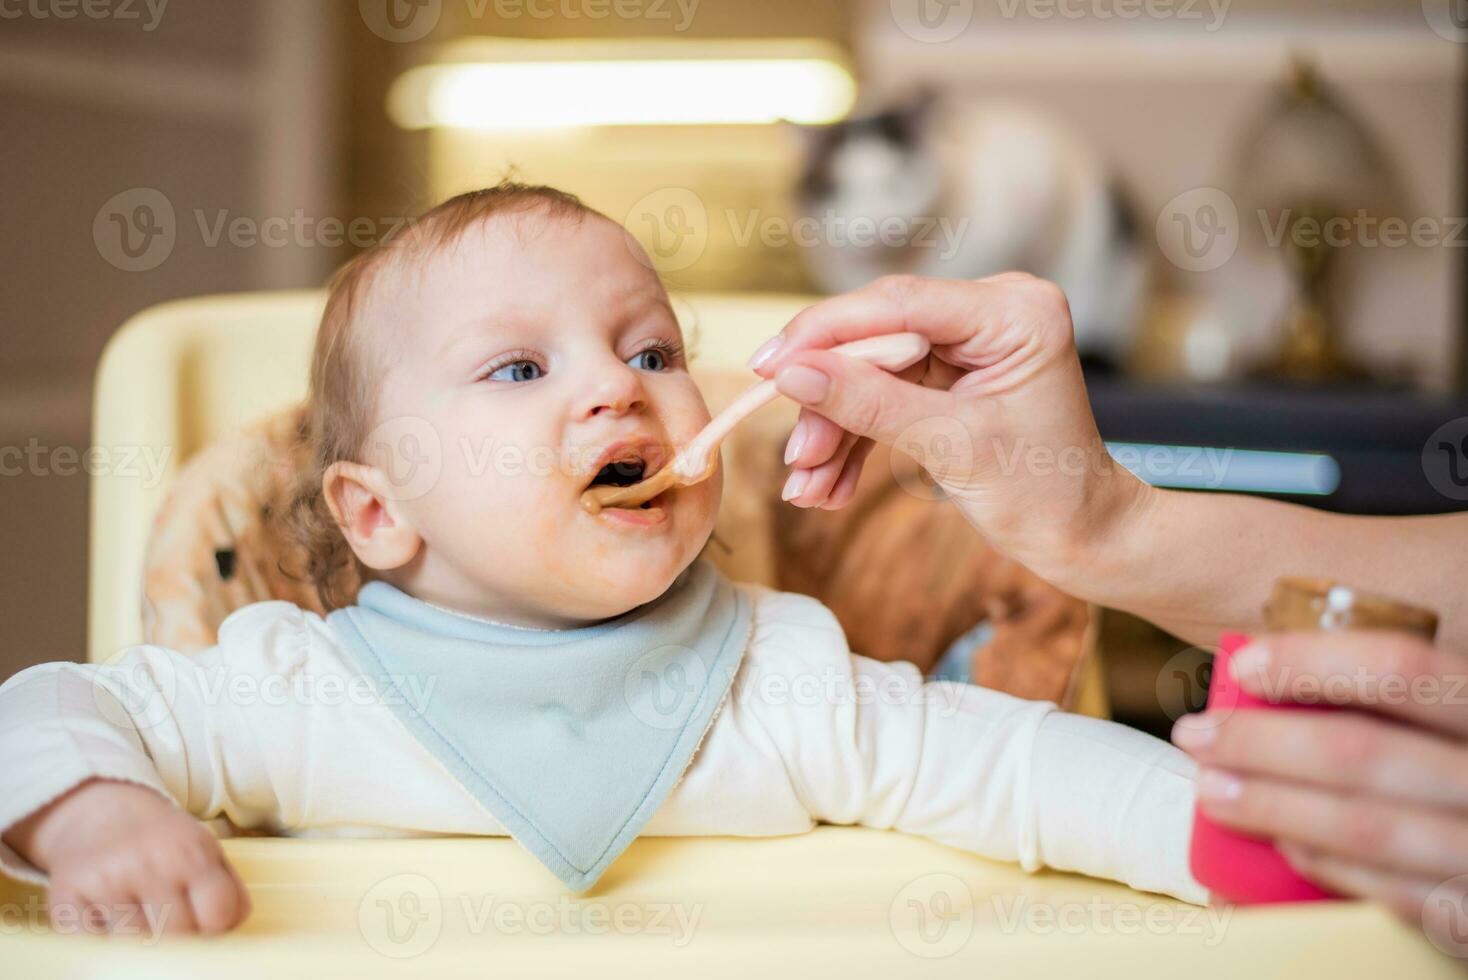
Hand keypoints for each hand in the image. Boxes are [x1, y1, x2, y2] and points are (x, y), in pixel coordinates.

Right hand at [2, 778, 250, 937]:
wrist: (99, 813)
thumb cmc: (160, 840)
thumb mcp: (204, 849)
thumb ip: (229, 890)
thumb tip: (234, 930)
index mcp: (190, 851)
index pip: (218, 916)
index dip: (215, 930)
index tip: (206, 927)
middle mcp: (148, 864)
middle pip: (178, 937)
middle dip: (180, 940)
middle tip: (172, 925)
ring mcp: (105, 882)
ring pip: (136, 947)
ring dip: (140, 944)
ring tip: (141, 919)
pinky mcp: (67, 897)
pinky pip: (92, 946)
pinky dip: (102, 945)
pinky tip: (110, 923)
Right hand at [749, 273, 1147, 583]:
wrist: (1083, 537)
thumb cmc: (1042, 493)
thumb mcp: (949, 447)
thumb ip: (867, 403)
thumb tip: (790, 374)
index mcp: (1014, 311)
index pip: (898, 304)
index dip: (824, 333)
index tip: (767, 365)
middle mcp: (993, 311)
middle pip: (877, 341)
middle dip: (830, 403)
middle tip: (795, 459)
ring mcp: (971, 342)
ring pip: (872, 373)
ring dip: (836, 432)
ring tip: (808, 490)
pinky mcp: (953, 372)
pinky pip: (887, 394)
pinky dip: (857, 440)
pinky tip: (831, 487)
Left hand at [1171, 631, 1467, 950]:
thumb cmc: (1457, 765)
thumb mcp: (1445, 720)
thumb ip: (1385, 702)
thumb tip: (1263, 675)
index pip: (1400, 669)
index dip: (1313, 663)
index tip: (1243, 666)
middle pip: (1360, 751)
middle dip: (1260, 743)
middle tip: (1196, 737)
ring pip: (1362, 826)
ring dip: (1271, 807)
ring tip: (1212, 791)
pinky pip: (1386, 891)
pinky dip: (1323, 863)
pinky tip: (1280, 843)